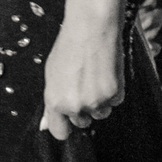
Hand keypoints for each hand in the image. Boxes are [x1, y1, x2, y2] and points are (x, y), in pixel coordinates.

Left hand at [41, 17, 124, 140]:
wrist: (91, 28)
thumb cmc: (69, 46)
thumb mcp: (51, 73)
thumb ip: (52, 100)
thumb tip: (46, 123)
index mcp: (55, 101)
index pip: (60, 132)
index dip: (64, 125)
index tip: (67, 119)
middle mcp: (75, 105)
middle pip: (82, 123)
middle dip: (83, 110)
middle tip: (82, 86)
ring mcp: (96, 101)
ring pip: (101, 113)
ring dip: (99, 101)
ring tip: (93, 76)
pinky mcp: (114, 94)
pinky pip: (115, 102)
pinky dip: (112, 91)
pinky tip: (105, 72)